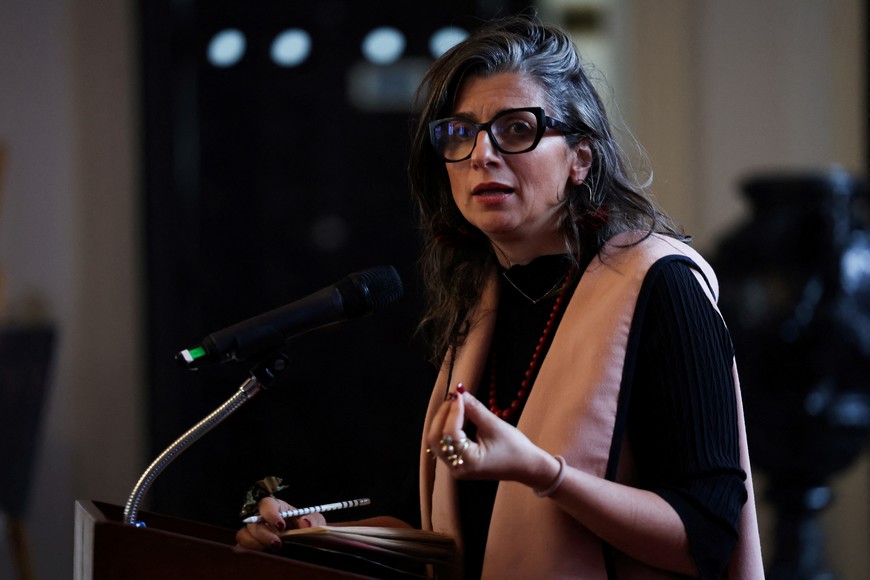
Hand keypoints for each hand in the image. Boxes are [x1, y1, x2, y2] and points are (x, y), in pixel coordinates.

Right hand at [235, 496, 326, 550]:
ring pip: (243, 535)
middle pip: (252, 522)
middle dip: (263, 534)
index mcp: (277, 508)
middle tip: (277, 544)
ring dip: (254, 544)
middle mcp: (262, 519)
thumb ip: (312, 520)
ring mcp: (256, 533)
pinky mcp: (253, 546)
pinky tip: (262, 555)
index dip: (270, 514)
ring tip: (272, 550)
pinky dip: (248, 552)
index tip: (281, 526)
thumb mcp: (315, 520)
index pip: (266, 504)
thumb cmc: (308, 526)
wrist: (308, 540)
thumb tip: (305, 523)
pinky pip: (242, 548)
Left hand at [426, 385, 559, 488]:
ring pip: (437, 440)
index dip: (453, 411)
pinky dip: (446, 427)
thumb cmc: (515, 448)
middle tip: (455, 397)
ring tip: (456, 403)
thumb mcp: (494, 425)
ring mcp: (455, 467)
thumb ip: (474, 408)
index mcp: (467, 462)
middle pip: (436, 437)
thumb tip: (460, 392)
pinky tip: (456, 414)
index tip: (458, 394)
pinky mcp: (458, 462)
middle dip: (443, 414)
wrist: (526, 466)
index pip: (450, 433)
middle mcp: (456, 467)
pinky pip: (444, 443)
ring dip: (442, 420)